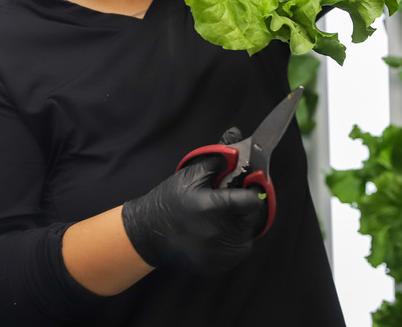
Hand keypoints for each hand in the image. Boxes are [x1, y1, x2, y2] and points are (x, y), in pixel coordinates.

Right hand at [121, 129, 265, 272]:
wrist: (148, 234)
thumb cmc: (169, 200)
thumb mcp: (190, 173)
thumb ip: (218, 157)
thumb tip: (236, 136)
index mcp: (214, 207)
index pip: (253, 201)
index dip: (252, 191)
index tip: (247, 186)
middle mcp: (219, 233)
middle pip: (252, 218)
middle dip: (246, 207)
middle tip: (229, 200)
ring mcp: (219, 253)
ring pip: (248, 235)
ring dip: (241, 224)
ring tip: (220, 216)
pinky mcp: (218, 265)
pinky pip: (238, 250)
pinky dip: (233, 240)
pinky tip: (216, 231)